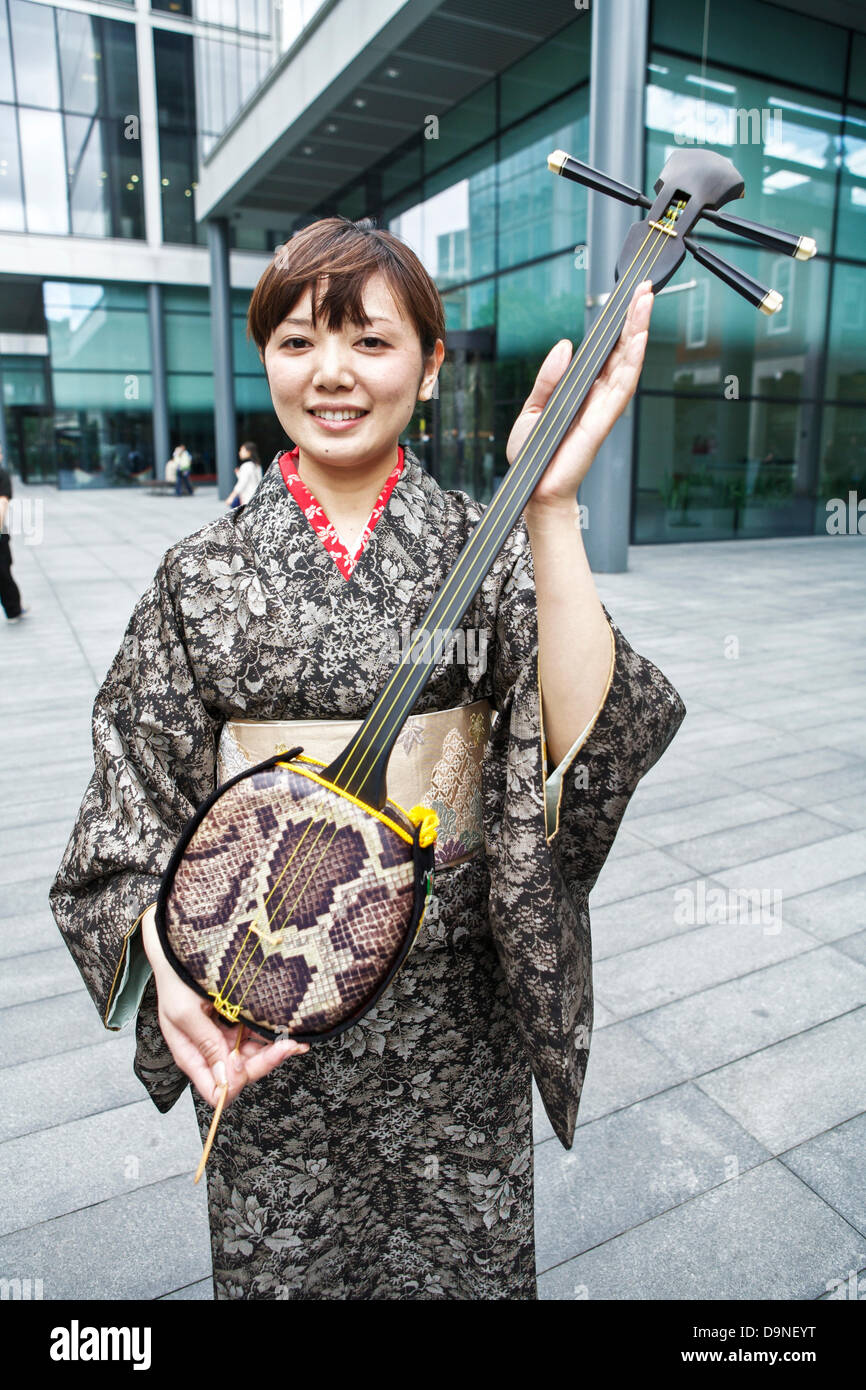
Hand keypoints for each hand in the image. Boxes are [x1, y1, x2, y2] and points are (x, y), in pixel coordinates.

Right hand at [140, 904, 307, 1108]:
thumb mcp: (185, 1012)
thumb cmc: (175, 978)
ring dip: (274, 1050)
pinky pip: (255, 1036)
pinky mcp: (234, 1022)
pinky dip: (271, 1035)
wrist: (178, 948)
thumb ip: (206, 1045)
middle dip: (266, 1062)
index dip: (236, 1082)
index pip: (216, 1090)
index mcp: (191, 1055)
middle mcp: (209, 1051)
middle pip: (240, 1074)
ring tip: (295, 1037)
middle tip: (288, 1045)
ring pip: (253, 1057)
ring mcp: (223, 1037)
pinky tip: (285, 1028)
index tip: (251, 1061)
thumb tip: (227, 1077)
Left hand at [506, 279, 653, 516]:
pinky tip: (638, 339)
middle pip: (622, 352)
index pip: (605, 352)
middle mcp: (597, 397)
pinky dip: (631, 362)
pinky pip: (620, 387)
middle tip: (644, 288)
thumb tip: (566, 345)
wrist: (533, 489)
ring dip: (638, 331)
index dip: (617, 326)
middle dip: (634, 319)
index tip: (626, 298)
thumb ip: (549, 377)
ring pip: (627, 363)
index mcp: (583, 392)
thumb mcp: (534, 407)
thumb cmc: (535, 454)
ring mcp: (603, 409)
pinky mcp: (601, 421)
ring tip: (646, 301)